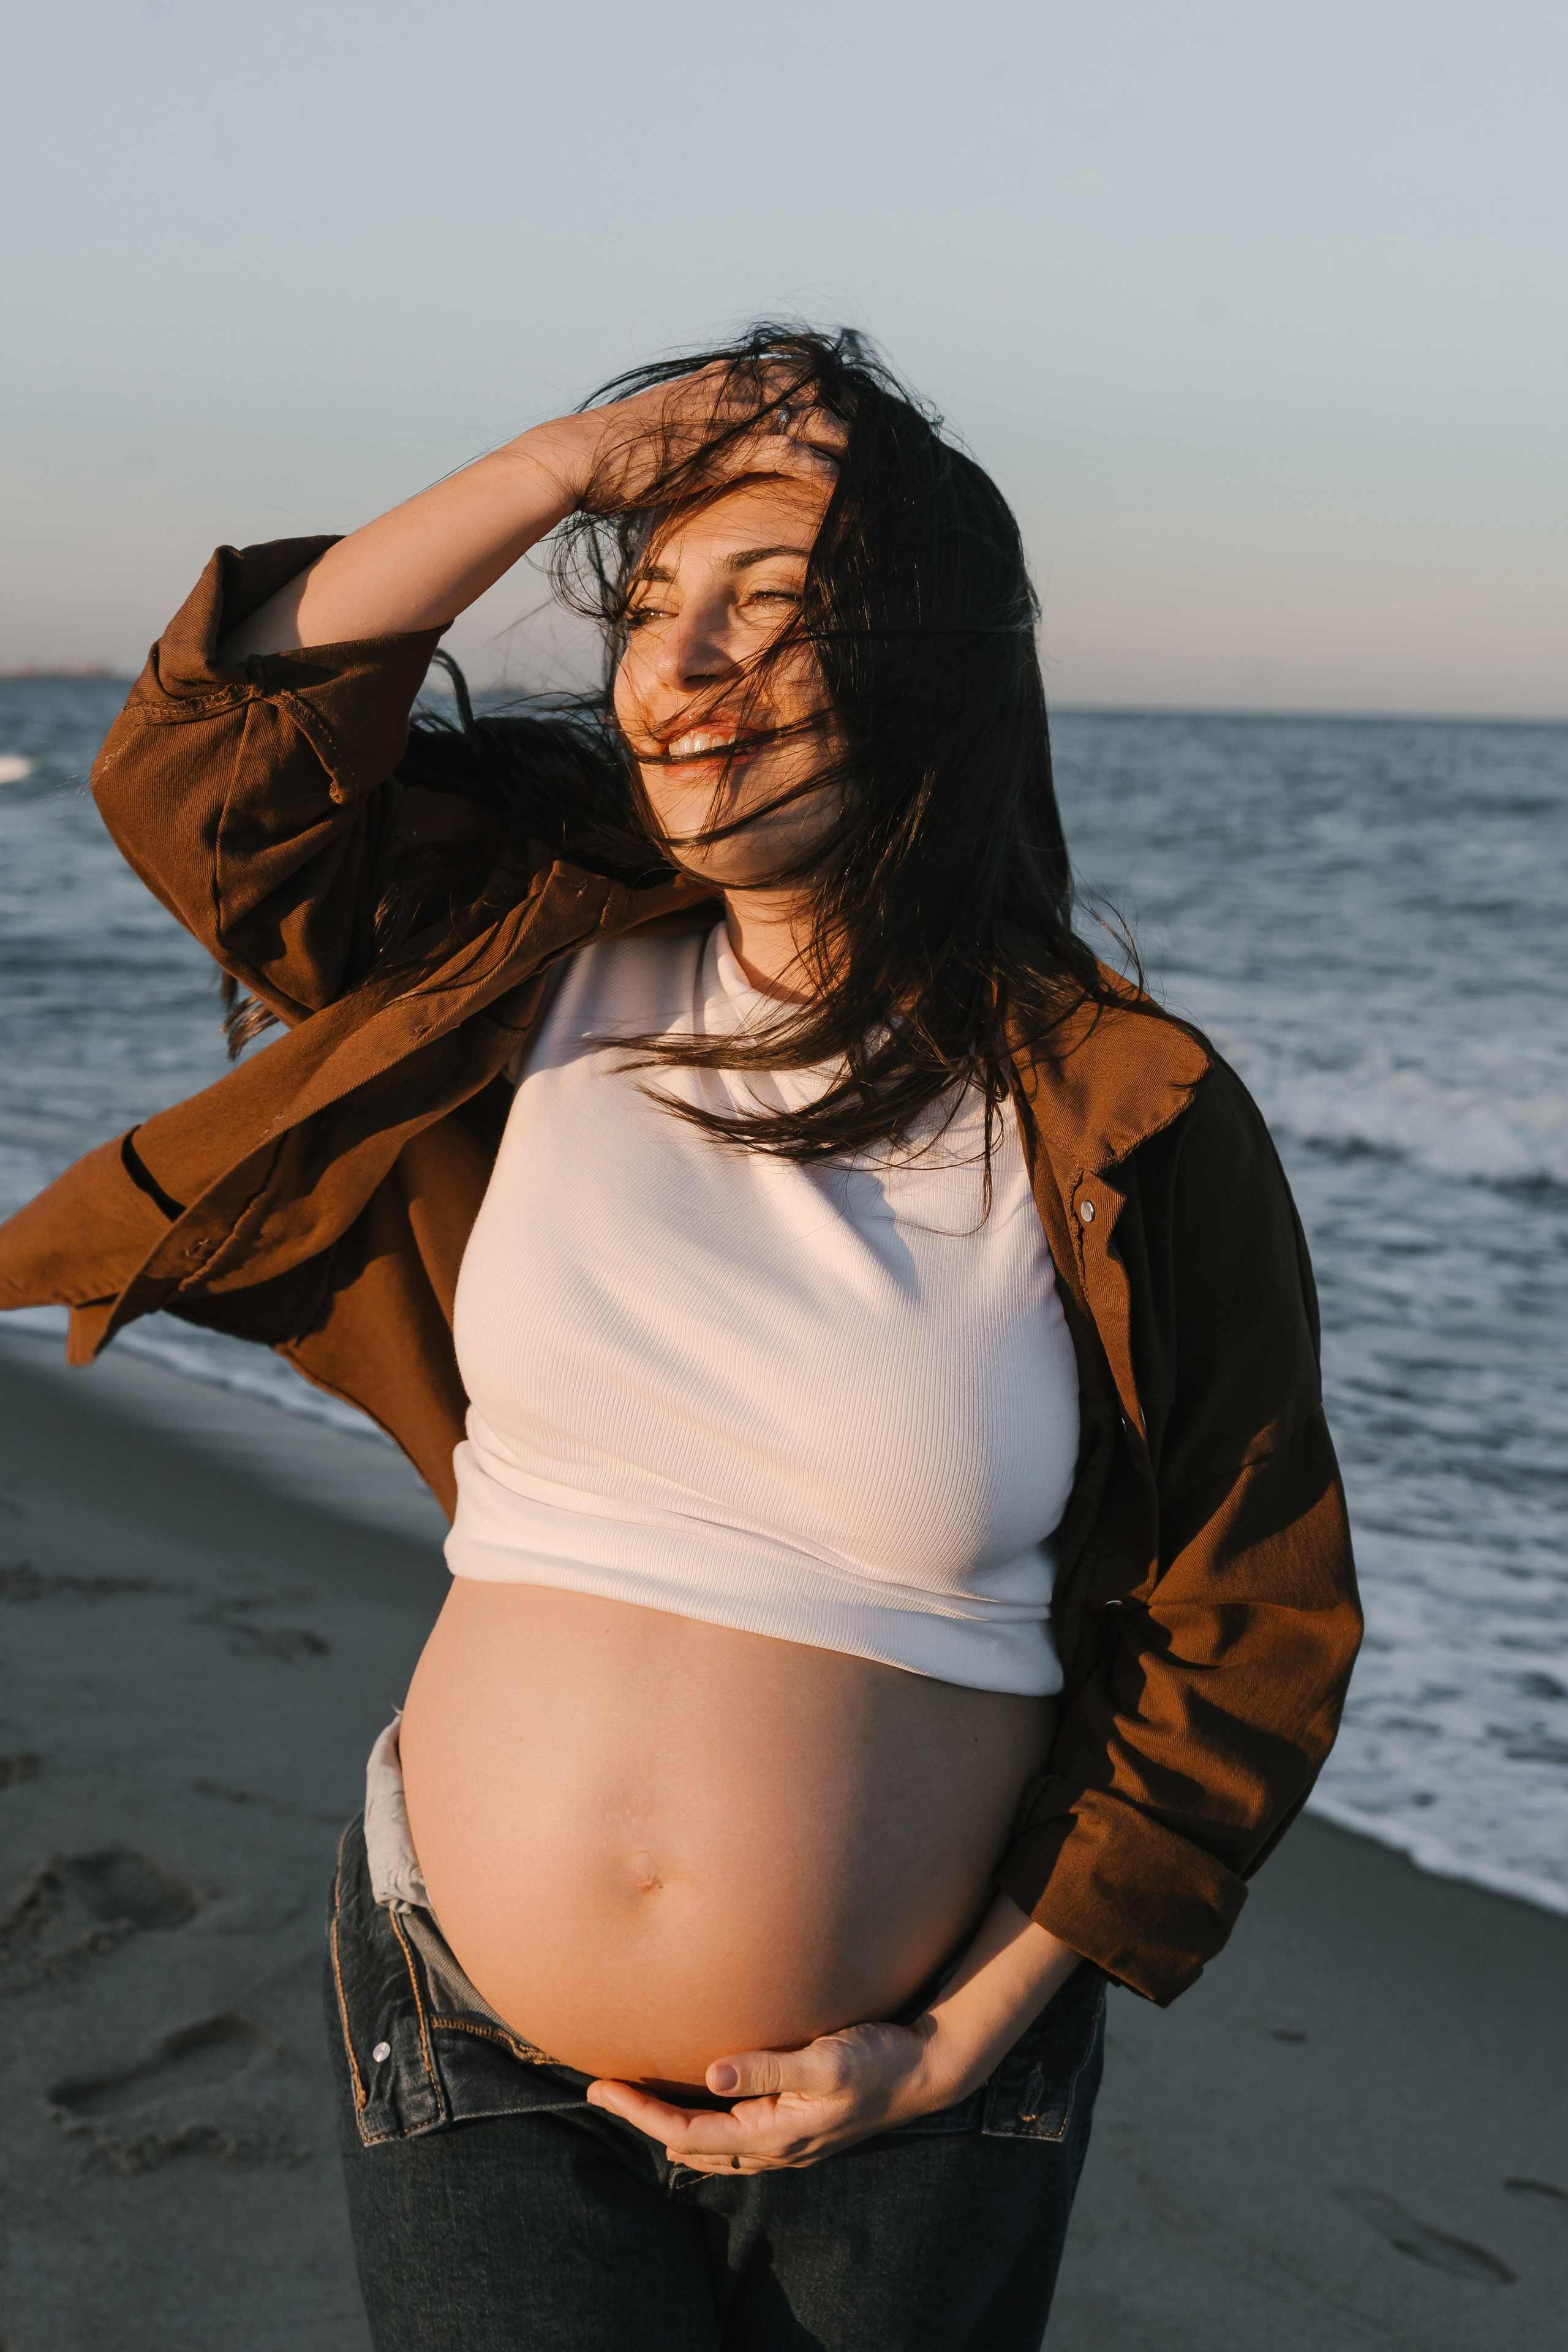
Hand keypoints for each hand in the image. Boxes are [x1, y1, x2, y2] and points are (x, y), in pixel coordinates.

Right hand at [534, 360, 846, 516]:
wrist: (583, 456)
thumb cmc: (618, 451)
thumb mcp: (665, 427)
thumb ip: (696, 422)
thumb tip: (709, 433)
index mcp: (718, 377)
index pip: (786, 369)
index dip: (823, 388)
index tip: (846, 410)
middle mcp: (730, 387)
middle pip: (810, 386)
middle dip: (845, 409)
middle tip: (875, 435)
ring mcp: (730, 416)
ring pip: (808, 416)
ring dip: (845, 438)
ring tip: (875, 461)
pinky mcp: (726, 450)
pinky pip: (788, 454)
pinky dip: (820, 468)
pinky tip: (844, 484)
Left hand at [584, 1896, 1080, 2176]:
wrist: (926, 2070)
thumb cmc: (878, 2059)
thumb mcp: (826, 2059)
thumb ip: (770, 2067)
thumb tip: (711, 2077)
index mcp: (773, 2133)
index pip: (688, 2131)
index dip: (640, 2112)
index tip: (599, 2089)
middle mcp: (775, 2146)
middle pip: (692, 2143)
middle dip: (646, 2120)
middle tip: (603, 2091)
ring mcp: (787, 2138)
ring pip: (713, 2146)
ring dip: (672, 2126)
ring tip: (639, 2103)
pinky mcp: (798, 2123)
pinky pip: (736, 2137)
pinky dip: (705, 2125)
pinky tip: (704, 2106)